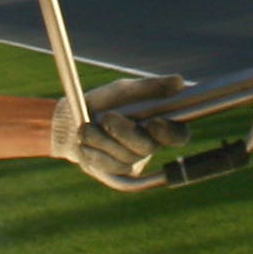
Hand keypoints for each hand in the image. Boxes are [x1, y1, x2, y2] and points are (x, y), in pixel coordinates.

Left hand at [50, 73, 189, 188]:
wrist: (73, 120)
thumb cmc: (106, 102)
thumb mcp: (125, 90)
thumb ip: (150, 87)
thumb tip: (179, 82)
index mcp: (159, 124)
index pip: (178, 135)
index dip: (169, 132)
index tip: (153, 121)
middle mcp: (150, 144)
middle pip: (147, 147)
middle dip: (125, 132)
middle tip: (107, 117)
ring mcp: (133, 160)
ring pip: (124, 157)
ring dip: (102, 140)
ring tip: (85, 127)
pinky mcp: (116, 171)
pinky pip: (108, 166)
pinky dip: (94, 151)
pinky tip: (85, 141)